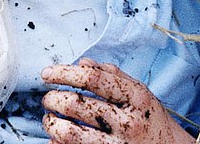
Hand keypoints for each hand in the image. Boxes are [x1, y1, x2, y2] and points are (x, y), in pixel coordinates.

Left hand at [42, 59, 195, 143]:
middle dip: (53, 99)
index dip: (64, 73)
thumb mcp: (140, 92)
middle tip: (48, 98)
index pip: (92, 79)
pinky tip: (58, 137)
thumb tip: (81, 64)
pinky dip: (58, 143)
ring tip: (50, 119)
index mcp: (135, 97)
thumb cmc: (152, 120)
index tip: (47, 73)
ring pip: (69, 133)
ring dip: (51, 123)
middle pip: (76, 105)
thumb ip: (112, 75)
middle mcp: (126, 122)